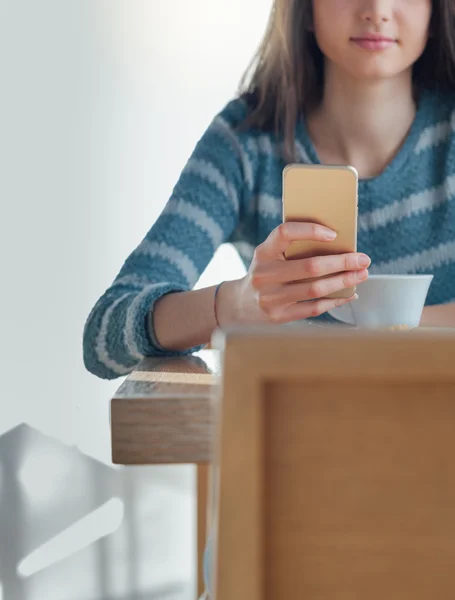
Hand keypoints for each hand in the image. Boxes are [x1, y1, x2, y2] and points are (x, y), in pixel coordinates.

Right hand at [218, 222, 369, 325]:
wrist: (239, 304)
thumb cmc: (265, 272)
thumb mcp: (269, 255)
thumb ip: (293, 248)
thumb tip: (337, 244)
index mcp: (263, 252)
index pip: (285, 233)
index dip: (310, 231)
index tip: (334, 234)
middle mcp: (264, 275)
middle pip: (310, 266)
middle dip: (342, 262)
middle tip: (363, 259)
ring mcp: (270, 298)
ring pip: (315, 289)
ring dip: (343, 282)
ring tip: (361, 275)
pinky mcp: (279, 316)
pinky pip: (314, 308)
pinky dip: (335, 301)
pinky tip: (349, 294)